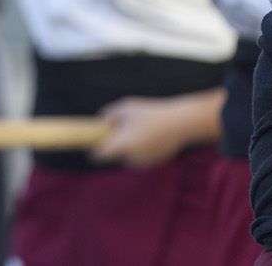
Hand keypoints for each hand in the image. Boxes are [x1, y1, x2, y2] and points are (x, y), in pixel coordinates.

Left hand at [90, 95, 210, 168]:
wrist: (180, 124)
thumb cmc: (151, 113)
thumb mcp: (126, 107)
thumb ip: (109, 115)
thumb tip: (101, 123)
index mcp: (123, 145)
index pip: (101, 155)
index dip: (94, 151)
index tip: (91, 146)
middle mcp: (132, 158)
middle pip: (115, 154)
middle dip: (115, 144)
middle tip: (121, 129)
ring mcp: (143, 162)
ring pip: (127, 155)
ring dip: (128, 147)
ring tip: (139, 129)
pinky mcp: (152, 163)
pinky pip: (139, 156)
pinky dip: (140, 148)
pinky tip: (150, 136)